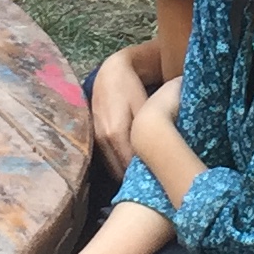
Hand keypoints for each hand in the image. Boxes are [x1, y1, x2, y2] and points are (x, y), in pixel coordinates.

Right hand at [89, 48, 150, 174]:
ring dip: (125, 173)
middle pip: (119, 172)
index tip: (159, 179)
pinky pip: (107, 160)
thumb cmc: (132, 87)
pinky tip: (132, 163)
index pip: (129, 167)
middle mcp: (103, 139)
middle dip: (135, 179)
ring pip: (112, 168)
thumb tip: (159, 156)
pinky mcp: (93, 137)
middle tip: (154, 180)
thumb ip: (148, 132)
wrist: (110, 73)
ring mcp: (96, 139)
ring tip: (144, 174)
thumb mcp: (145, 107)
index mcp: (116, 133)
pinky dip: (119, 164)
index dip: (144, 176)